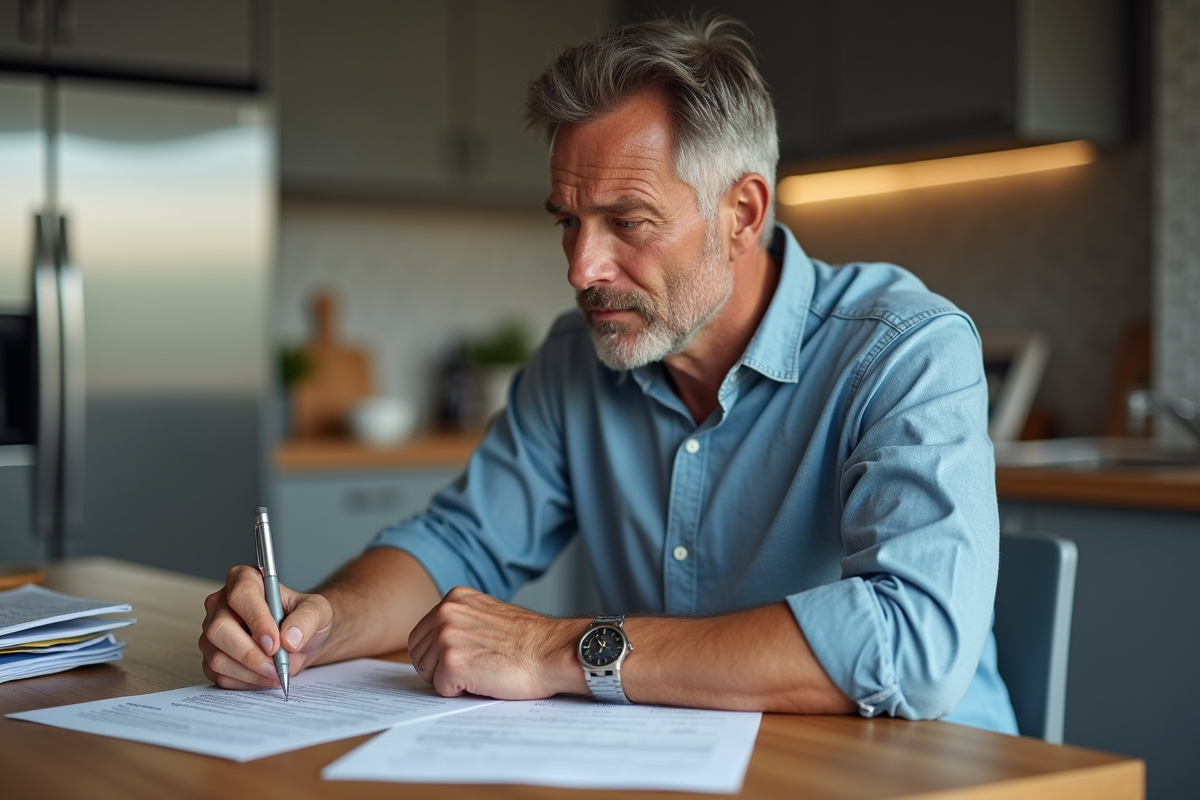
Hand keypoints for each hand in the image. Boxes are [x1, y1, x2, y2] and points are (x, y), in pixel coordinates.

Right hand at [199, 564, 333, 689]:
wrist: (302, 640)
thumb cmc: (305, 618)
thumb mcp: (318, 610)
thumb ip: (306, 619)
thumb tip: (288, 638)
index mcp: (245, 580)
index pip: (241, 595)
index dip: (257, 620)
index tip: (275, 642)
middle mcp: (222, 604)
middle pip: (219, 629)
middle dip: (250, 653)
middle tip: (275, 664)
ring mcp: (214, 632)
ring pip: (217, 657)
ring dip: (250, 671)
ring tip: (275, 672)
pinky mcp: (212, 657)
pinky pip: (220, 675)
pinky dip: (245, 681)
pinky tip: (264, 676)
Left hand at [407, 586, 584, 699]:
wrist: (553, 652)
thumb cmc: (530, 641)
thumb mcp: (490, 615)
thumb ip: (464, 621)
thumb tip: (442, 640)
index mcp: (455, 598)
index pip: (422, 634)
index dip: (439, 654)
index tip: (465, 657)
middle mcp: (446, 612)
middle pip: (419, 654)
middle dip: (439, 668)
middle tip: (474, 668)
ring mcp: (447, 636)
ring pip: (427, 673)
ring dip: (451, 679)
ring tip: (483, 670)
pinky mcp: (452, 662)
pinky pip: (441, 689)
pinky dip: (461, 691)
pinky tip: (485, 679)